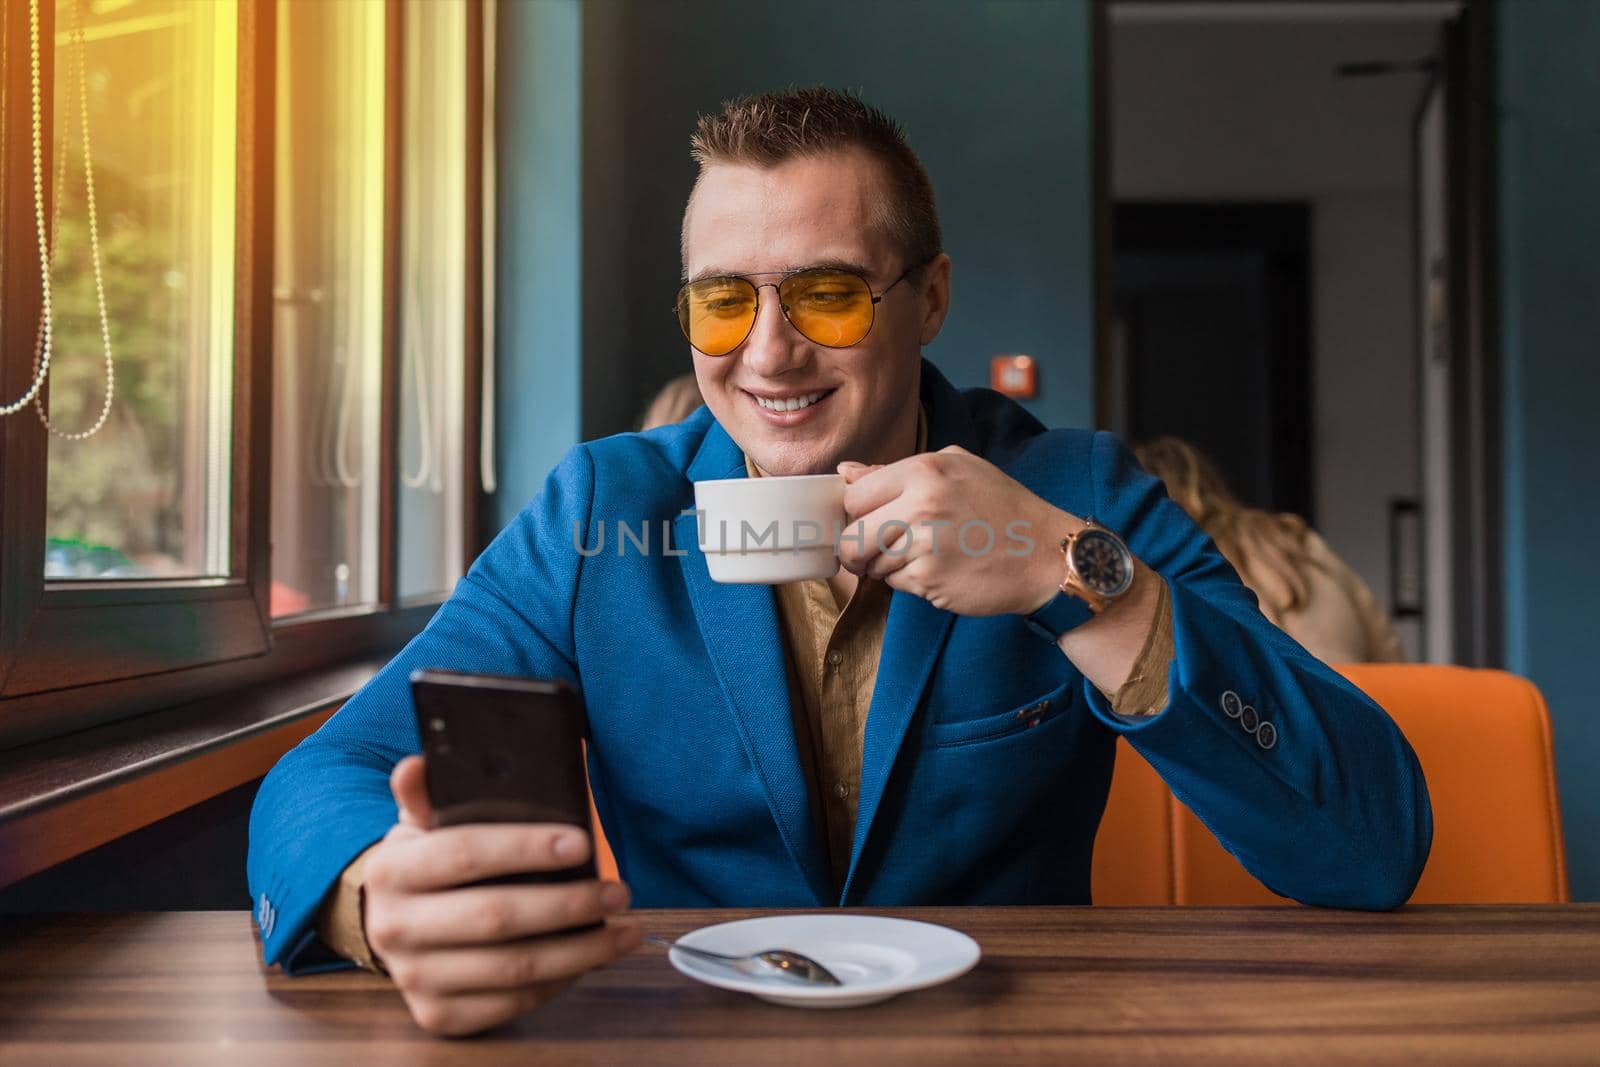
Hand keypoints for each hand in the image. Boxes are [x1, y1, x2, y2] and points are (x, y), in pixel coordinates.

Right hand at [362, 755, 642, 1036]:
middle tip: (619, 892)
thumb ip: (428, 795)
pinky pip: (511, 1002)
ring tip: (626, 929)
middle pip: (495, 917)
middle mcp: (393, 929)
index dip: (526, 848)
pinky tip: (590, 958)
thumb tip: (418, 764)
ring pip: (513, 968)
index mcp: (390, 870)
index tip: (582, 841)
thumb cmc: (427, 863)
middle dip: (568, 903)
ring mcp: (414, 978)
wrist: (395, 925)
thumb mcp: (422, 824)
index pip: (464, 853)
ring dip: (581, 950)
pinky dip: (559, 981)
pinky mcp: (438, 1014)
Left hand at [836, 445, 1072, 616]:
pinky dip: (910, 583)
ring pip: (871, 565)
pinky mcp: (930, 580)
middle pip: (851, 537)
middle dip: (860, 549)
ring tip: (922, 557)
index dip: (858, 513)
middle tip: (881, 550)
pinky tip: (938, 571)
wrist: (1045, 554)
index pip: (853, 496)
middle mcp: (920, 504)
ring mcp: (924, 545)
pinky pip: (896, 585)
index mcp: (924, 470)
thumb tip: (846, 473)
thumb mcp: (957, 469)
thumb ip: (896, 471)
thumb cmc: (1002, 509)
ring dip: (886, 567)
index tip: (869, 521)